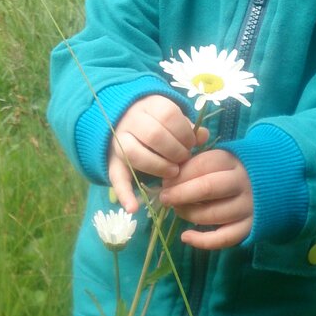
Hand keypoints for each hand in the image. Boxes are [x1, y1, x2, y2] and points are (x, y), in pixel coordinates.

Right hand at [108, 95, 207, 212]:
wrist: (124, 119)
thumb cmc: (157, 121)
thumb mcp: (172, 118)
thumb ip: (187, 128)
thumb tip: (203, 136)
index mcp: (149, 106)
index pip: (168, 116)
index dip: (184, 133)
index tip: (191, 144)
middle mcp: (131, 121)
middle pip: (153, 135)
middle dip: (174, 151)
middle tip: (183, 160)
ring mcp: (119, 142)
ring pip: (134, 154)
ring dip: (157, 167)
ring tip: (172, 174)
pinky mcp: (112, 161)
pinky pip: (115, 177)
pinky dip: (124, 194)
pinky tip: (134, 208)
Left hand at [159, 149, 252, 249]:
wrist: (272, 185)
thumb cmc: (234, 171)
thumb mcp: (219, 160)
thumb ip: (195, 165)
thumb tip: (168, 180)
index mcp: (232, 161)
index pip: (202, 165)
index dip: (180, 175)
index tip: (166, 182)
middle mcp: (242, 183)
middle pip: (206, 188)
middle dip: (180, 194)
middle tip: (165, 198)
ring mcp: (247, 206)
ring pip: (212, 214)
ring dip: (188, 214)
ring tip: (178, 211)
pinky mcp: (249, 227)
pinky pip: (224, 238)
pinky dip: (202, 241)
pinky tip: (186, 237)